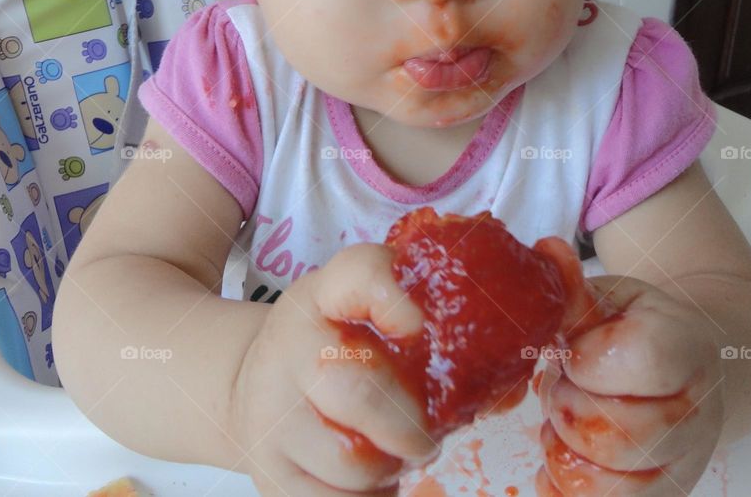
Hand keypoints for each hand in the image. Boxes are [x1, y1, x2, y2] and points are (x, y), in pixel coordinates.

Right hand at [229, 243, 441, 496]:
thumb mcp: (358, 310)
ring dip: (389, 467)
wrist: (254, 387)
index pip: (357, 274)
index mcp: (321, 295)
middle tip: (423, 436)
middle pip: (358, 390)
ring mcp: (270, 412)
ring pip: (351, 463)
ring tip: (388, 452)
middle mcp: (288, 344)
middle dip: (409, 426)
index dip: (391, 296)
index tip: (418, 324)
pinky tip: (364, 477)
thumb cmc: (331, 346)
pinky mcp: (268, 473)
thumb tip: (496, 373)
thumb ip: (414, 318)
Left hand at [535, 275, 726, 495]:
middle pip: (617, 433)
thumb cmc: (634, 327)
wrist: (684, 366)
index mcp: (686, 348)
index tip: (573, 352)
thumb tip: (545, 253)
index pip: (642, 359)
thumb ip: (575, 291)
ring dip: (563, 449)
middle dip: (567, 406)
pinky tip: (562, 452)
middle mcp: (697, 413)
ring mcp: (683, 462)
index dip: (588, 359)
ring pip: (608, 482)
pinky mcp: (661, 493)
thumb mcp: (610, 298)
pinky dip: (564, 486)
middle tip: (564, 384)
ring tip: (564, 417)